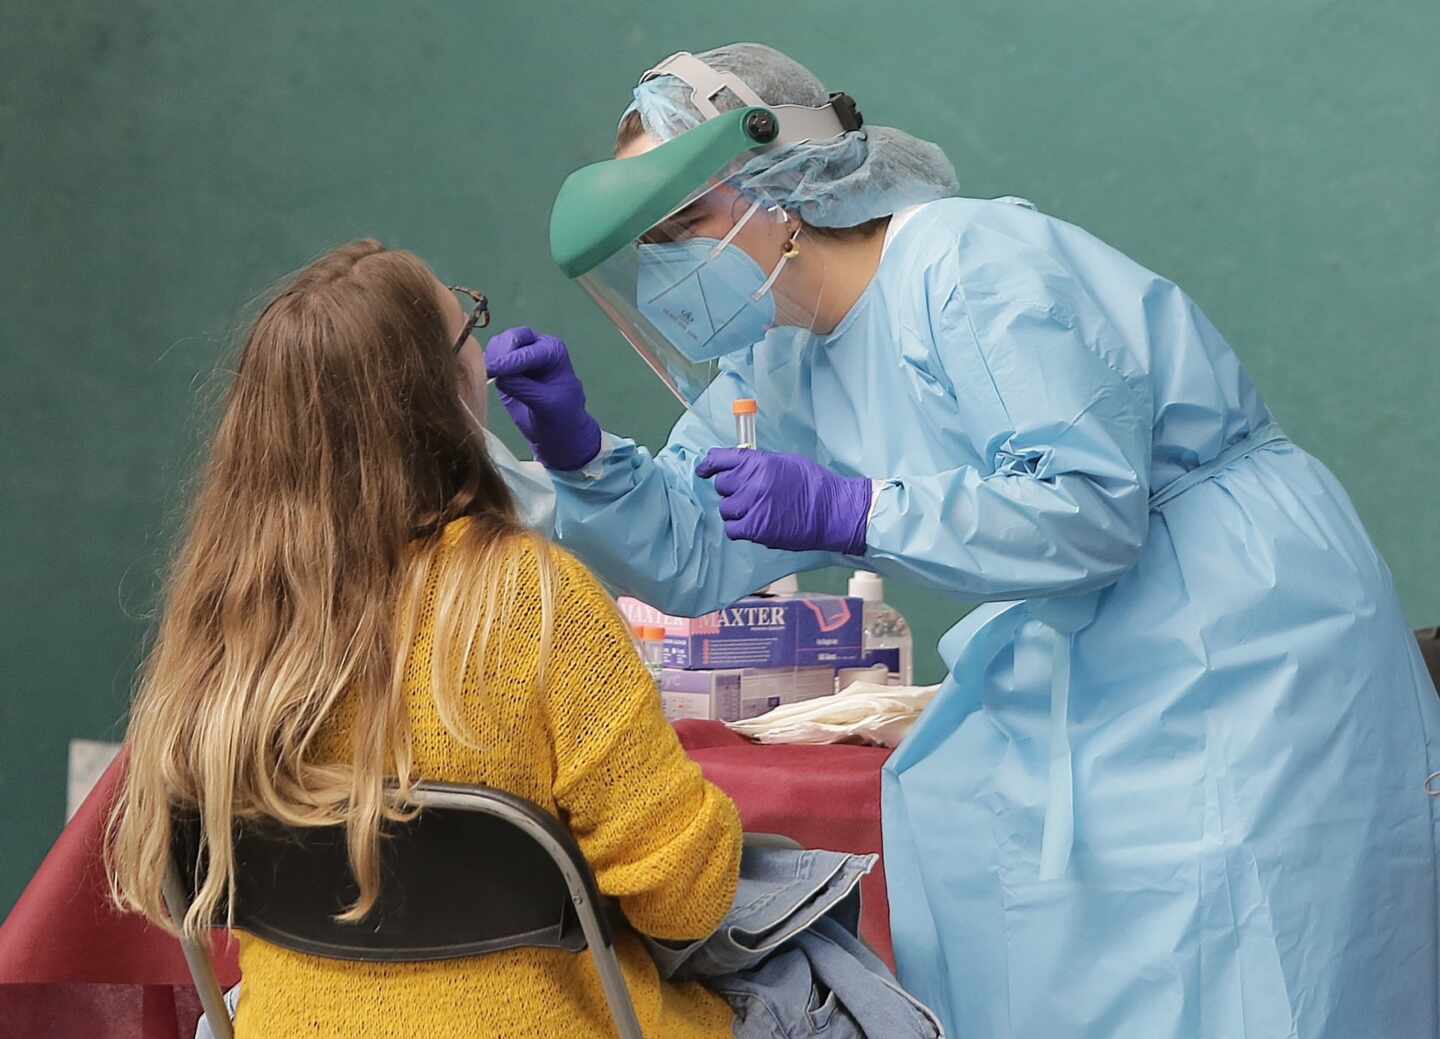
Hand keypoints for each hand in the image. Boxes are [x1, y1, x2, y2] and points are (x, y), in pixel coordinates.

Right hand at [484, 327, 601, 470]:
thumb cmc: (560, 417)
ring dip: (492, 358)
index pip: (528, 352)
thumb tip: (498, 376)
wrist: (557, 432)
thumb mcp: (545, 403)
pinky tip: (487, 378)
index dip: (510, 361)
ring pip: (498, 344)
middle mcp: (537, 346)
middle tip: (491, 371)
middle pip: (513, 337)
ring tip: (491, 377)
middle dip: (501, 352)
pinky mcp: (505, 366)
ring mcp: (520, 354)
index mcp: (553, 351)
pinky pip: (490, 356)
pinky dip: (485, 364)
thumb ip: (522, 387)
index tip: (493, 372)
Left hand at [695, 449, 871, 554]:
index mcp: (758, 462)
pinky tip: (754, 524)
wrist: (832, 511)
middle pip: (721, 485)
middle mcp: (751, 482)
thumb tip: (740, 466)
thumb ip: (759, 463)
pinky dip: (740, 528)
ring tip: (755, 510)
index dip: (708, 465)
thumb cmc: (815, 485)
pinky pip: (732, 529)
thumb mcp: (785, 462)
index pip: (719, 459)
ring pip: (725, 508)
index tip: (704, 470)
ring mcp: (752, 506)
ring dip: (736, 510)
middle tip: (748, 494)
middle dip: (731, 489)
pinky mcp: (756, 528)